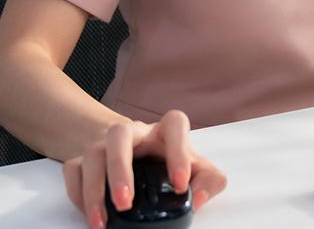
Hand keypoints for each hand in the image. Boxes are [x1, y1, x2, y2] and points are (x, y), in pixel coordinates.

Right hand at [62, 109, 226, 228]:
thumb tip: (196, 199)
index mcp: (164, 130)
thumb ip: (210, 181)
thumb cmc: (169, 161)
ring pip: (92, 153)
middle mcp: (134, 132)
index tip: (181, 184)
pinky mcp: (84, 159)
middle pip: (120, 134)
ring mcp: (105, 144)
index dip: (179, 151)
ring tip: (102, 221)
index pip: (174, 124)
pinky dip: (78, 195)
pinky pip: (73, 171)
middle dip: (120, 169)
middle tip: (126, 203)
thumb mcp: (196, 169)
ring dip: (95, 188)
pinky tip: (90, 215)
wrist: (136, 152)